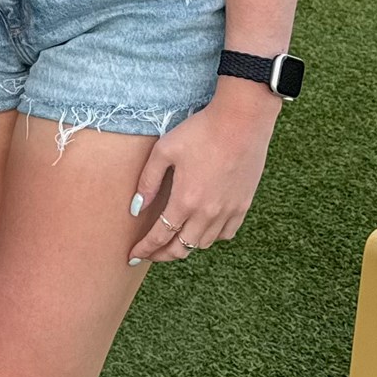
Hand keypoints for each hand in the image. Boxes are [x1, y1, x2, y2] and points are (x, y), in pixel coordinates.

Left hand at [127, 83, 279, 264]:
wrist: (242, 121)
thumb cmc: (200, 131)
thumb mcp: (164, 150)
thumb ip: (148, 181)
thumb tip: (136, 208)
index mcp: (185, 201)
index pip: (160, 237)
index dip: (144, 249)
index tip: (132, 255)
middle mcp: (208, 213)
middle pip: (182, 248)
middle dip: (162, 255)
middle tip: (149, 254)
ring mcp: (229, 211)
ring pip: (203, 244)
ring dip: (185, 247)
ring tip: (173, 241)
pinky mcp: (244, 205)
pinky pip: (226, 234)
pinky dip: (210, 237)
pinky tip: (201, 229)